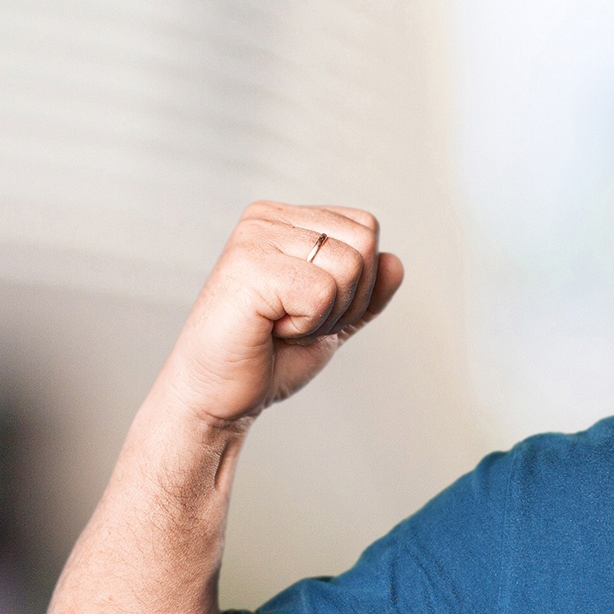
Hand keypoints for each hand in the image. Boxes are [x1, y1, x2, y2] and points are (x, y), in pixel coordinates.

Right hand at [157, 202, 403, 431]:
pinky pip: (323, 292)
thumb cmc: (267, 357)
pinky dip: (307, 325)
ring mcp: (256, 237)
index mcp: (286, 219)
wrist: (219, 395)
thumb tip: (395, 261)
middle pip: (365, 242)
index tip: (310, 308)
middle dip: (348, 299)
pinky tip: (270, 328)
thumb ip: (367, 293)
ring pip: (350, 266)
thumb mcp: (333, 321)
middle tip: (297, 320)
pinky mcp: (250, 265)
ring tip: (281, 324)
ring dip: (326, 315)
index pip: (366, 228)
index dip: (358, 284)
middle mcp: (267, 218)